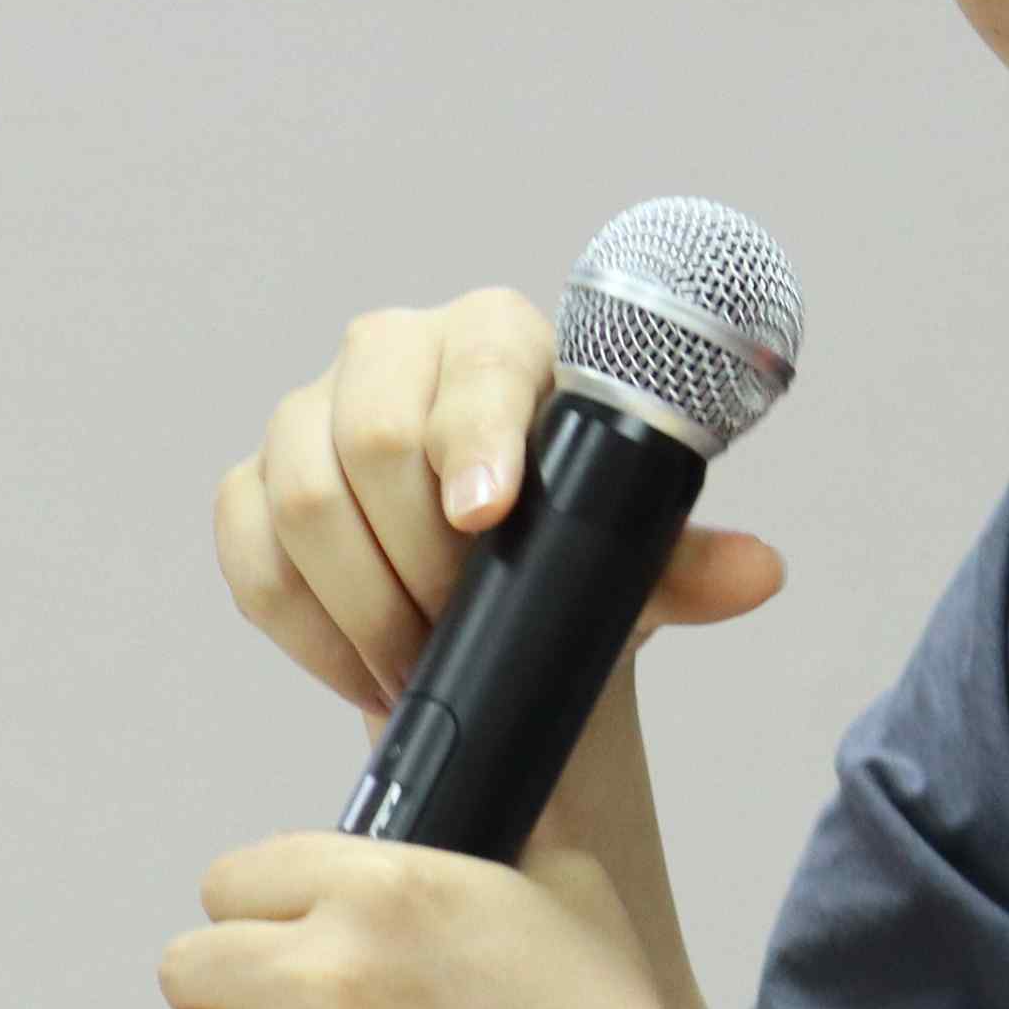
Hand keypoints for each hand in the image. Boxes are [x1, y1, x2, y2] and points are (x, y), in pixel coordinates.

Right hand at [217, 291, 784, 717]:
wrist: (503, 594)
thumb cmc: (573, 541)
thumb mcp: (637, 555)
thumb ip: (692, 563)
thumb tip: (758, 573)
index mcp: (500, 337)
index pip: (481, 362)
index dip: (475, 436)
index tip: (488, 515)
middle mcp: (394, 352)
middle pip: (372, 435)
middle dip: (419, 551)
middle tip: (464, 623)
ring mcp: (308, 414)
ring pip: (301, 499)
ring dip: (363, 600)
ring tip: (422, 661)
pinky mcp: (252, 485)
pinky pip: (251, 554)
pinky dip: (308, 628)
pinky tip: (365, 671)